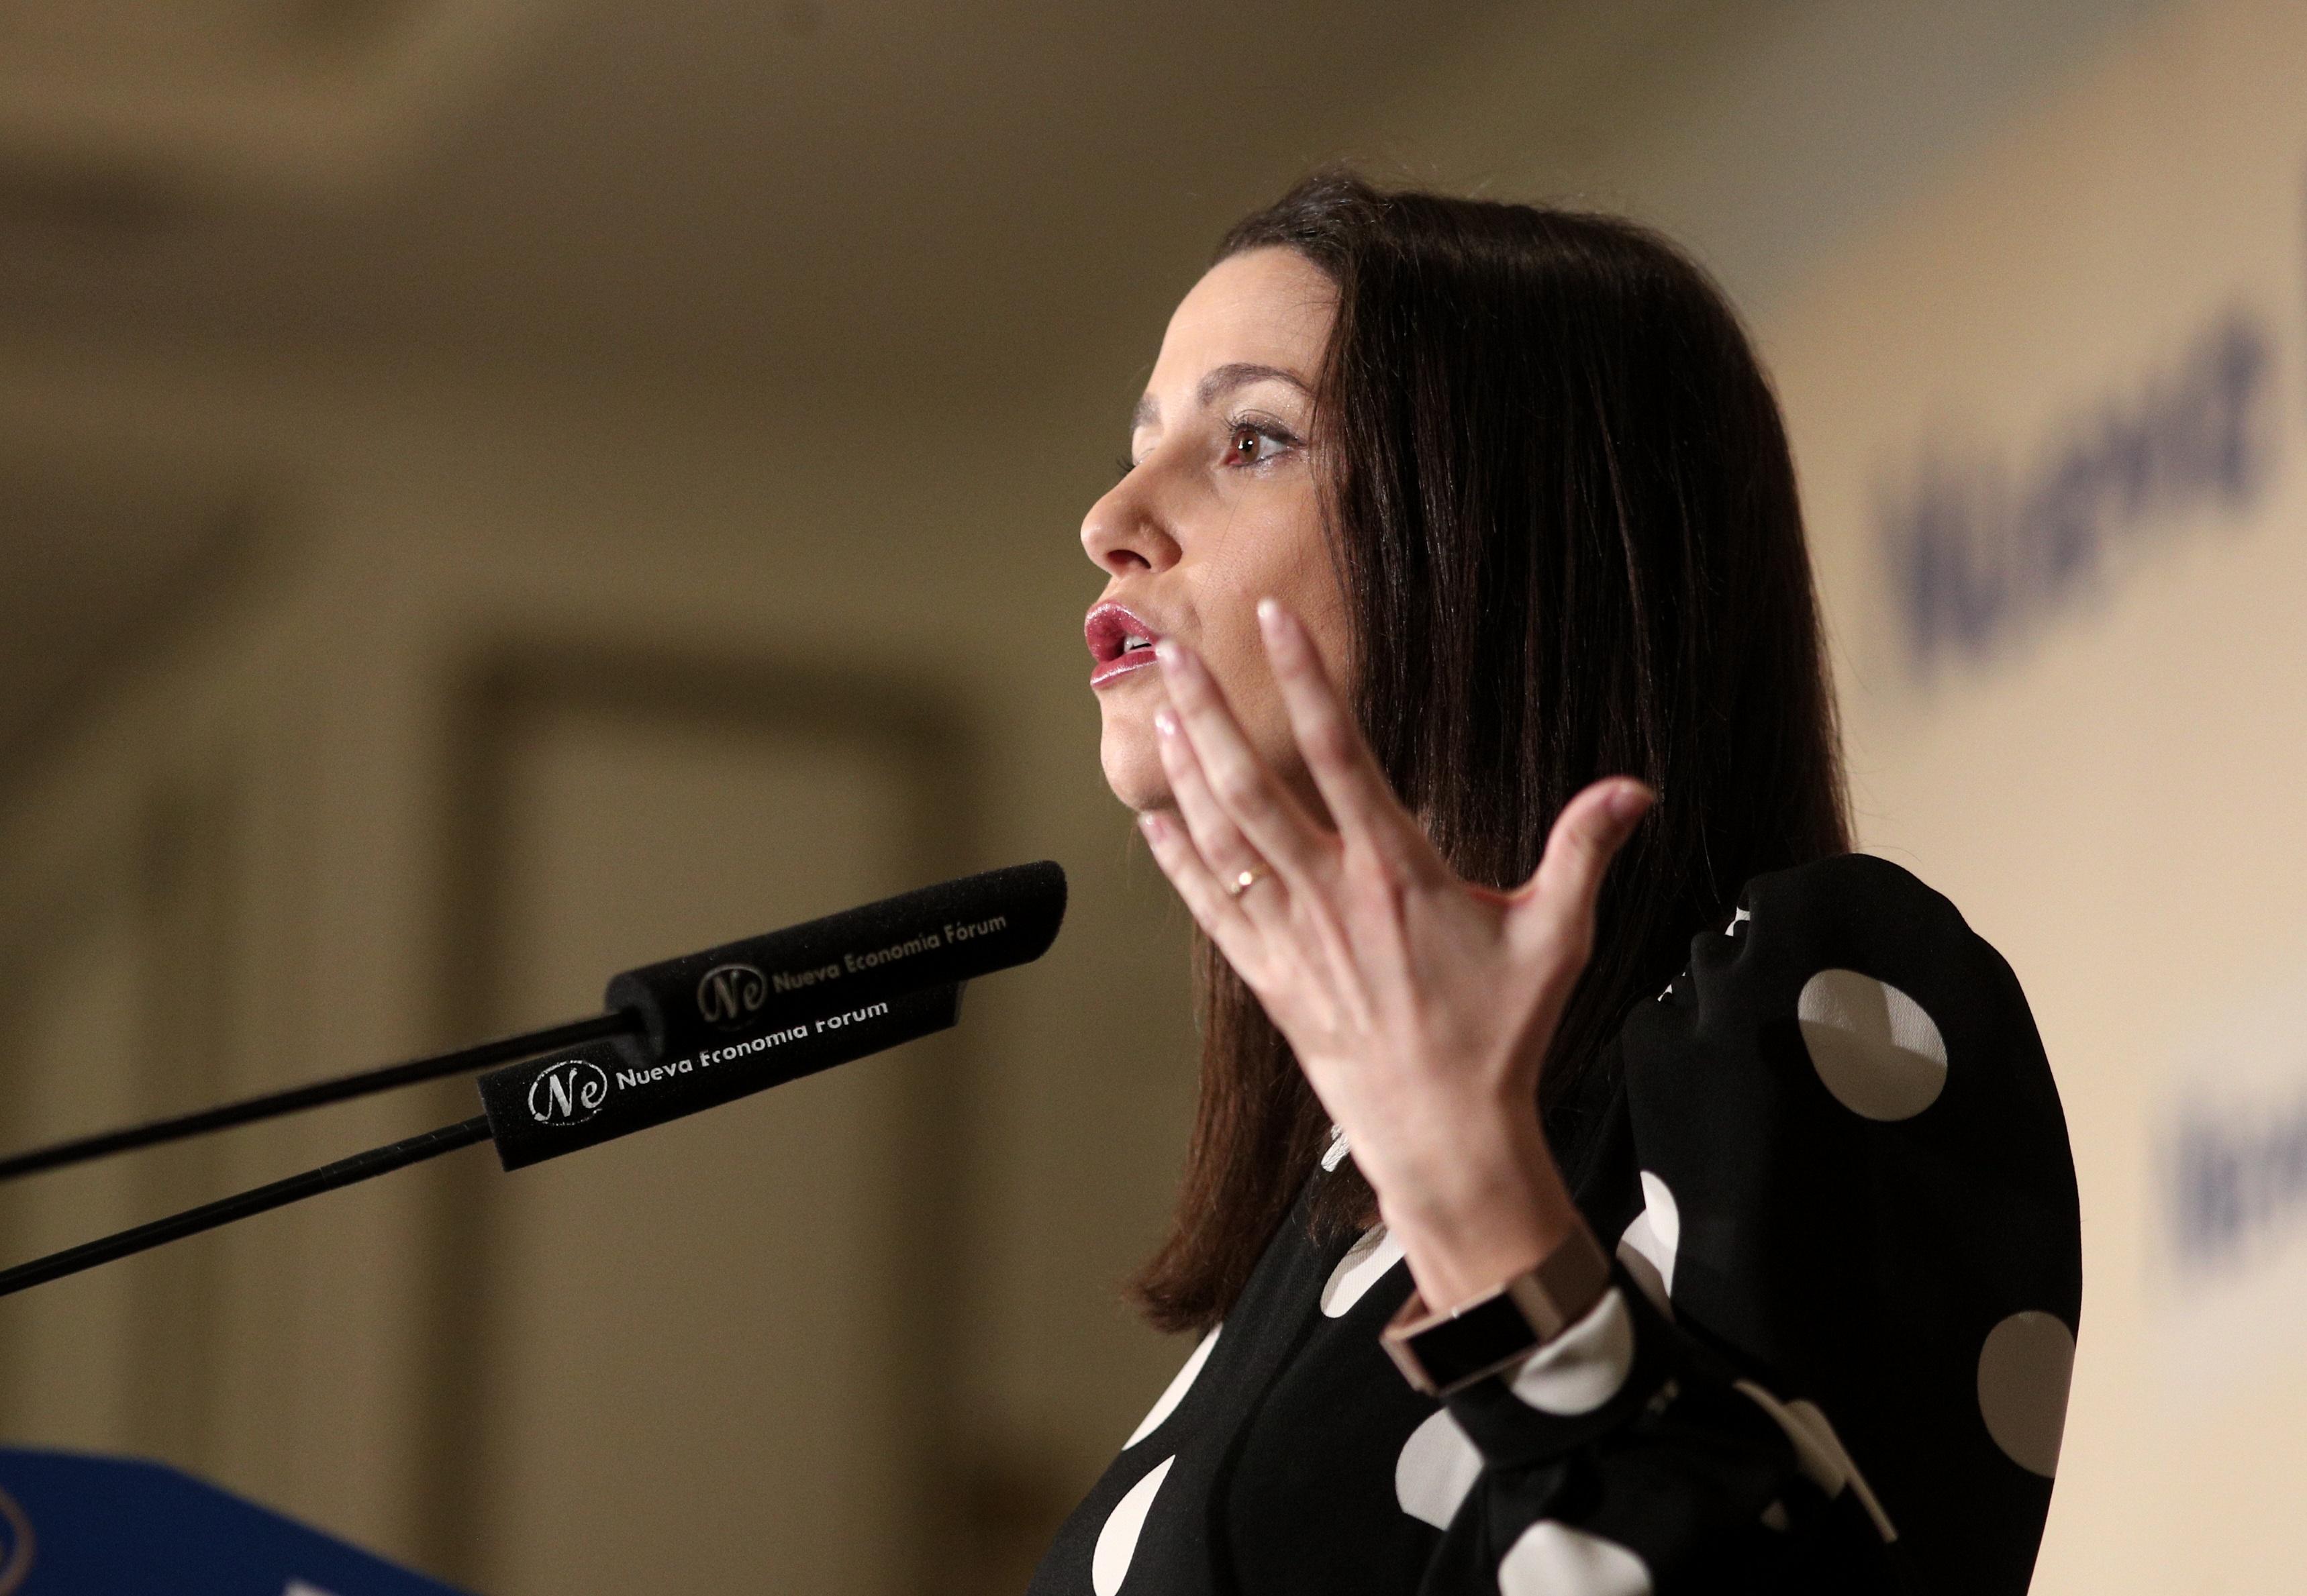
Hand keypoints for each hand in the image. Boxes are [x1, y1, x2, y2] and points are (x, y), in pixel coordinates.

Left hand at [1138, 599, 1652, 1310]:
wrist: (1442, 1136)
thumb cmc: (1499, 1037)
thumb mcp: (1558, 939)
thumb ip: (1583, 854)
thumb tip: (1636, 790)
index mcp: (1395, 873)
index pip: (1339, 754)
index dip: (1306, 681)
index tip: (1274, 622)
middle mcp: (1330, 897)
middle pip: (1251, 786)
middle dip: (1208, 714)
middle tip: (1171, 652)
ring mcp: (1291, 938)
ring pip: (1221, 839)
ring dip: (1185, 773)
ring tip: (1160, 711)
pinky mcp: (1268, 979)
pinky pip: (1210, 908)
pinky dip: (1179, 861)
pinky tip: (1156, 820)